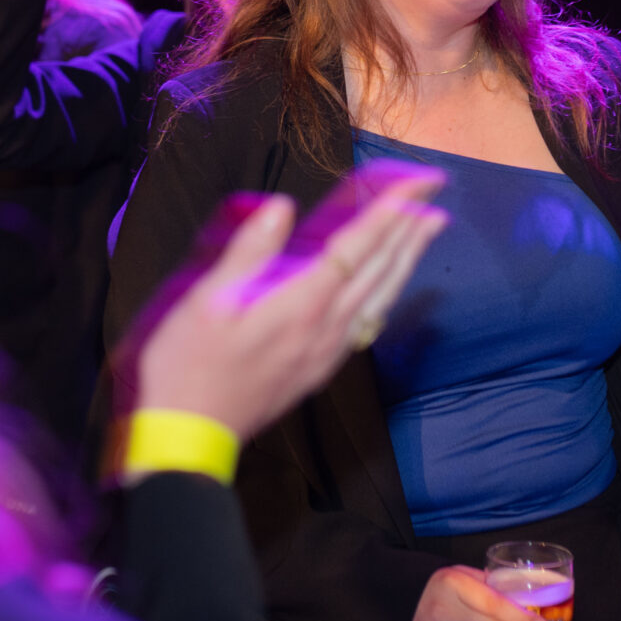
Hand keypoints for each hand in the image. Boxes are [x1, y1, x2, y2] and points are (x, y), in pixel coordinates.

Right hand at [126, 163, 445, 443]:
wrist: (186, 438)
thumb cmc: (185, 367)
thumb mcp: (205, 301)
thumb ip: (249, 251)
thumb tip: (282, 207)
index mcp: (300, 304)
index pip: (357, 245)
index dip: (390, 208)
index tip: (419, 181)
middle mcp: (325, 328)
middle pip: (381, 268)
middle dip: (410, 226)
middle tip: (435, 193)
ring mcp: (326, 352)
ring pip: (382, 296)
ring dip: (407, 258)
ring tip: (428, 228)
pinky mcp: (318, 369)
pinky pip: (369, 321)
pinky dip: (388, 291)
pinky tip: (388, 285)